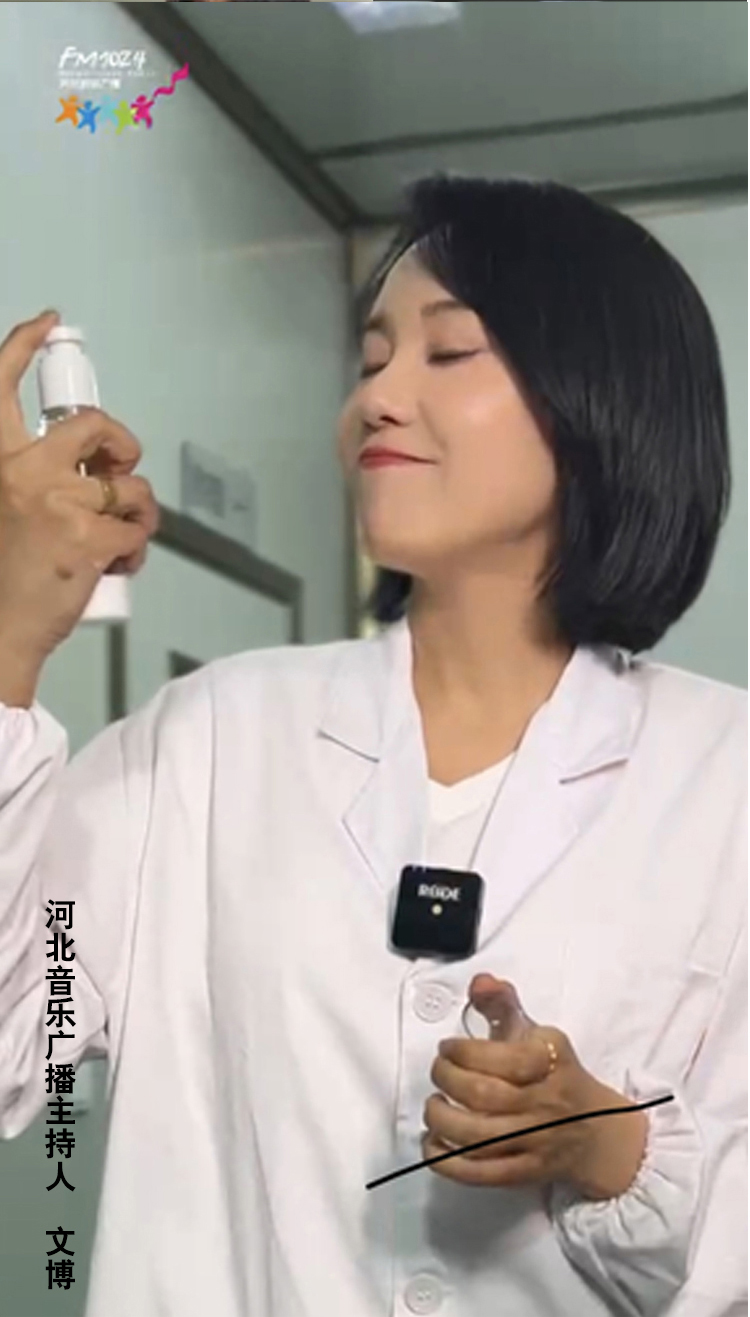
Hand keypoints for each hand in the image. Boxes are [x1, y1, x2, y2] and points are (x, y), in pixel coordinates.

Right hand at [0, 310, 158, 663]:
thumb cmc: (4, 574)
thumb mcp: (6, 507)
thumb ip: (34, 477)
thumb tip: (92, 467)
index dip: (22, 343)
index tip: (47, 322)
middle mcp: (24, 471)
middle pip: (93, 425)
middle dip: (122, 443)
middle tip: (120, 470)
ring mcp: (58, 502)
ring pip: (130, 485)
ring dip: (137, 511)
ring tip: (118, 537)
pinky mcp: (89, 537)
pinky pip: (139, 528)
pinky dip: (137, 547)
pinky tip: (117, 564)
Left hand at [421, 974, 648, 1199]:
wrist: (597, 1133)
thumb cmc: (557, 1075)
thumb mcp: (536, 1034)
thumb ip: (503, 1003)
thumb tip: (479, 982)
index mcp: (551, 1061)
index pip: (504, 1058)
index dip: (464, 1051)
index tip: (447, 1047)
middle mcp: (546, 1102)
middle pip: (486, 1096)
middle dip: (448, 1080)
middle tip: (438, 1071)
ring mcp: (536, 1142)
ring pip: (480, 1138)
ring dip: (442, 1121)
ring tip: (433, 1106)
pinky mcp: (525, 1174)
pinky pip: (480, 1174)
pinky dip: (447, 1162)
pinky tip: (432, 1143)